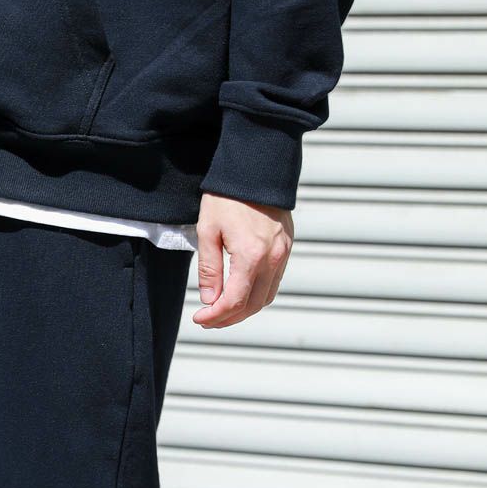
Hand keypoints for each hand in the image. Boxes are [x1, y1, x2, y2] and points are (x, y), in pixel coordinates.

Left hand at [192, 194, 292, 328]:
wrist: (256, 168)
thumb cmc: (226, 197)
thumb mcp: (207, 232)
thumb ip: (209, 270)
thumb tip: (210, 301)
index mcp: (251, 255)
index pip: (234, 301)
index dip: (215, 316)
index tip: (199, 318)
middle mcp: (272, 258)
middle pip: (252, 306)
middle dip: (228, 318)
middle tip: (208, 319)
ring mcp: (283, 253)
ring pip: (266, 298)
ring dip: (244, 310)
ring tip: (221, 310)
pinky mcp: (287, 247)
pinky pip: (274, 282)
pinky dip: (257, 295)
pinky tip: (239, 292)